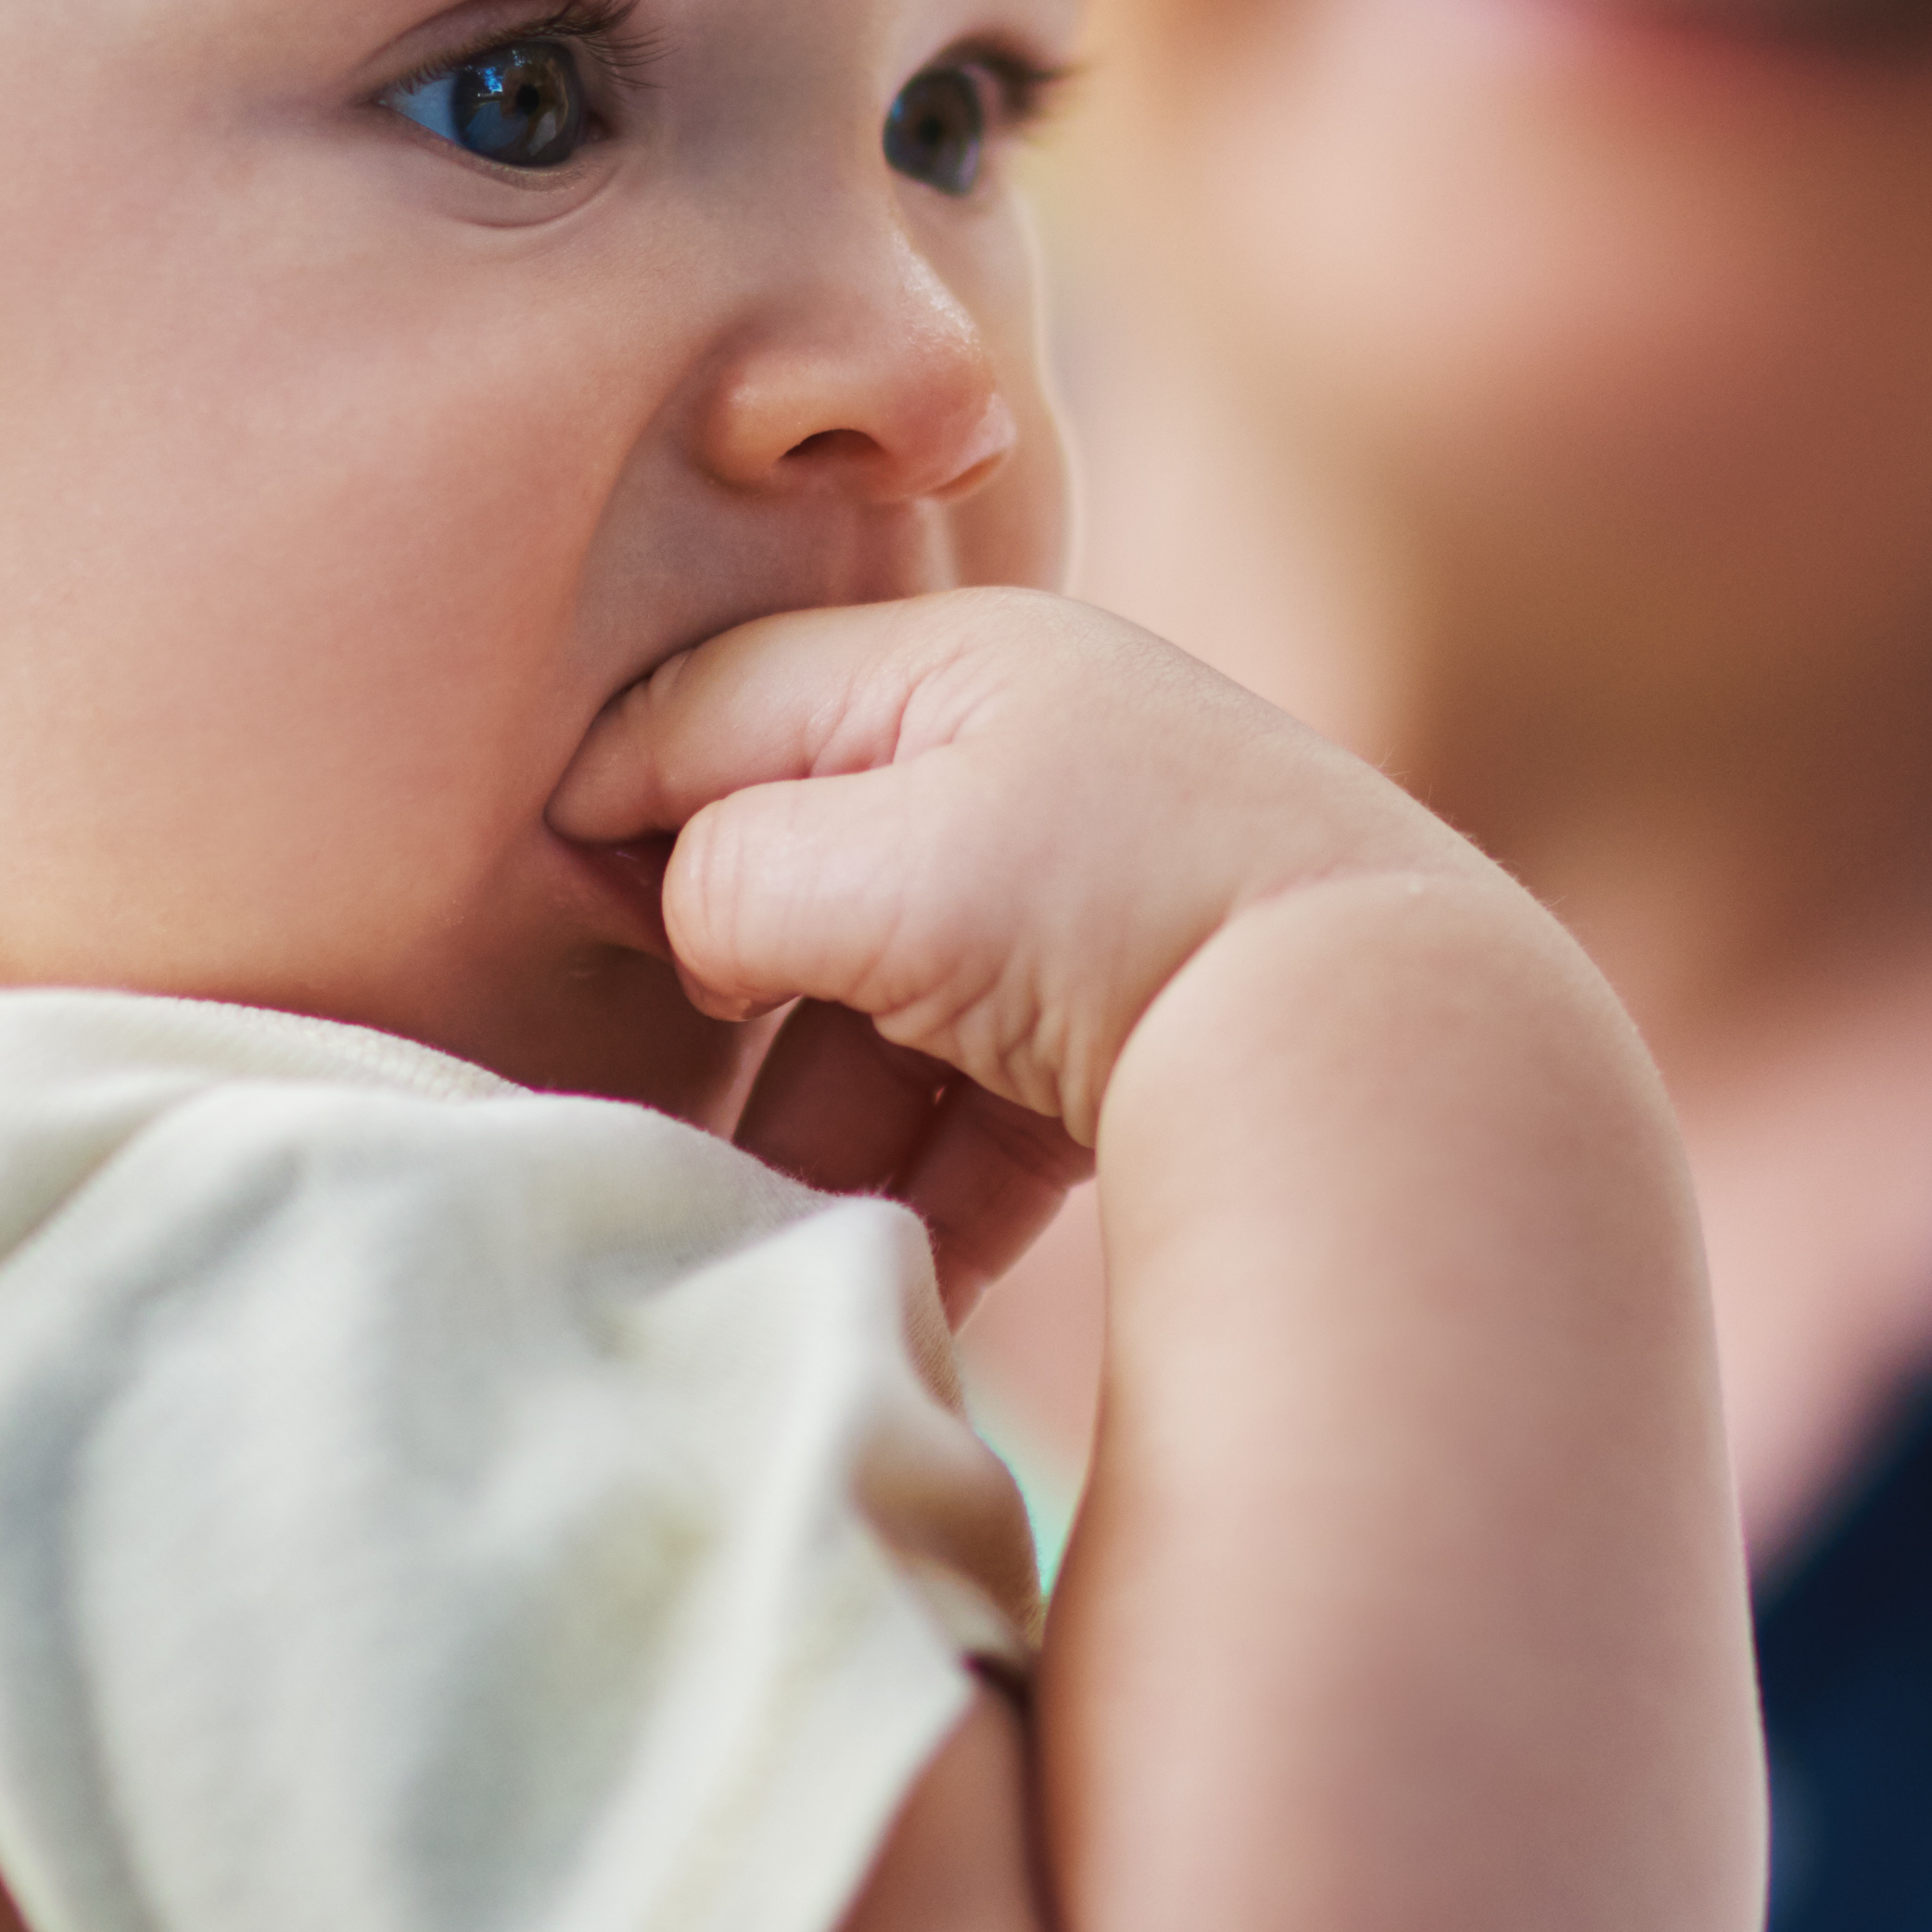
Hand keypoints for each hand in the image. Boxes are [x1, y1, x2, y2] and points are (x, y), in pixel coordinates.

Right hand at [553, 588, 1496, 1308]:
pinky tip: (888, 1266)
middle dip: (727, 1002)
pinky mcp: (1131, 1034)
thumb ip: (727, 868)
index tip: (544, 930)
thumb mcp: (882, 865)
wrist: (1387, 1039)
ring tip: (773, 1218)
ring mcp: (1082, 902)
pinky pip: (977, 1109)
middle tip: (659, 1102)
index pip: (708, 708)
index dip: (606, 813)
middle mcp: (1024, 760)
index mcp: (957, 665)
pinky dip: (925, 1184)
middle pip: (795, 874)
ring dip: (818, 1124)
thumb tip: (679, 915)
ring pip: (879, 1014)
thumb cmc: (1121, 910)